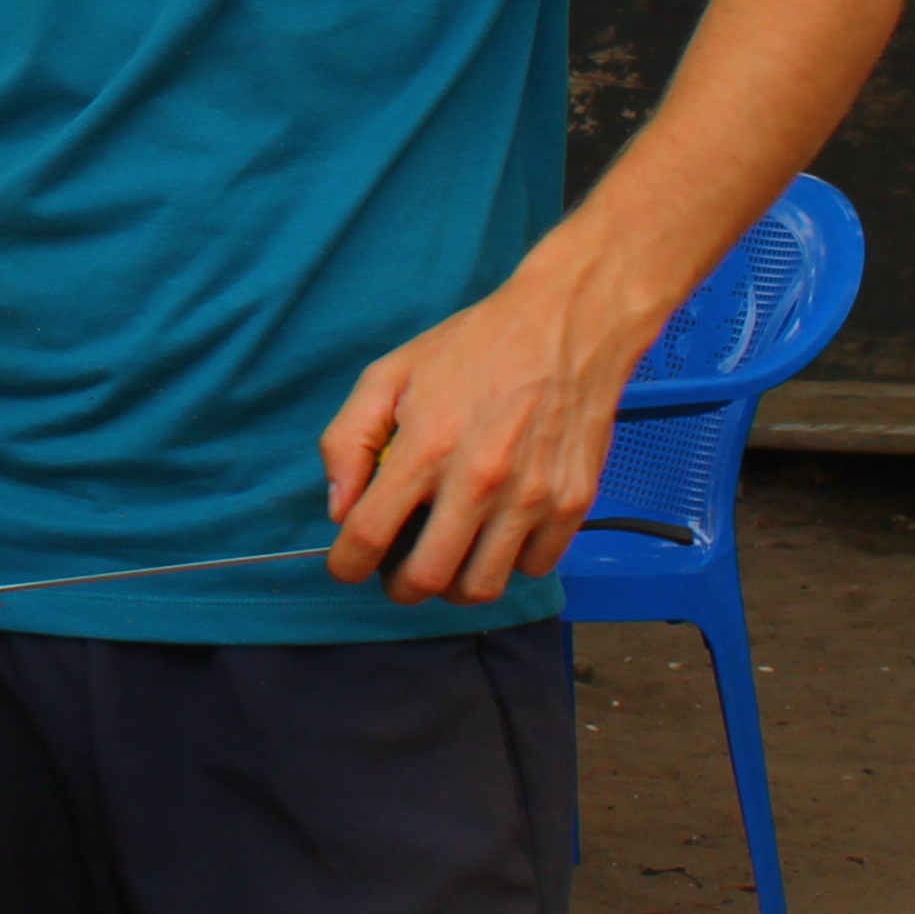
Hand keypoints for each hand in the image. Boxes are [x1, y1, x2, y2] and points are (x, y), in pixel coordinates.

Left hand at [319, 254, 664, 604]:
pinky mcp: (574, 503)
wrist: (565, 325)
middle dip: (401, 587)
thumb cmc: (471, 348)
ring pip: (484, 586)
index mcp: (426, 447)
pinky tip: (497, 532)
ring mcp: (532, 497)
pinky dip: (510, 562)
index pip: (369, 534)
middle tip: (397, 574)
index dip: (347, 564)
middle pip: (429, 578)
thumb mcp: (388, 375)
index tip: (347, 566)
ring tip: (447, 559)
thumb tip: (340, 507)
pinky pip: (534, 567)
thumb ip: (349, 441)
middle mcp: (480, 481)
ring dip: (454, 586)